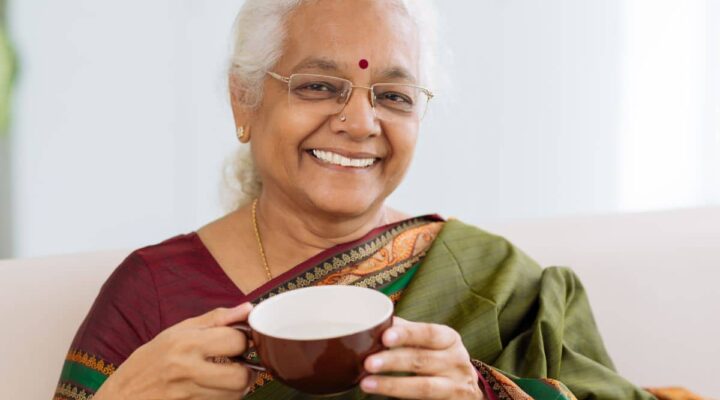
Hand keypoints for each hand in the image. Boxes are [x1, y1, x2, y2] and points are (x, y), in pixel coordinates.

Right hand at [94, 303, 254, 399]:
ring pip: (235, 395)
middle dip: (246, 370)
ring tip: (225, 378)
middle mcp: (187, 369)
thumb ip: (216, 319)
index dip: (243, 340)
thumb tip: (248, 308)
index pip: (236, 341)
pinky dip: (224, 398)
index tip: (237, 342)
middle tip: (238, 365)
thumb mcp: (176, 331)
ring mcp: (187, 394)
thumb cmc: (148, 362)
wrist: (120, 398)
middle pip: (241, 376)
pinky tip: (213, 390)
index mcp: (186, 343)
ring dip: (237, 387)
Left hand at [360, 317, 484, 399]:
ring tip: (366, 383)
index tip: (385, 337)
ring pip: (423, 387)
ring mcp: (455, 387)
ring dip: (392, 385)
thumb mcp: (432, 342)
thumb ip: (408, 332)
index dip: (407, 334)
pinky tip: (382, 398)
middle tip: (368, 362)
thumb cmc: (441, 358)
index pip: (428, 333)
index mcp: (449, 339)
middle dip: (393, 361)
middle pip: (422, 360)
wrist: (466, 388)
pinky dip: (401, 399)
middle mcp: (456, 362)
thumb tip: (377, 321)